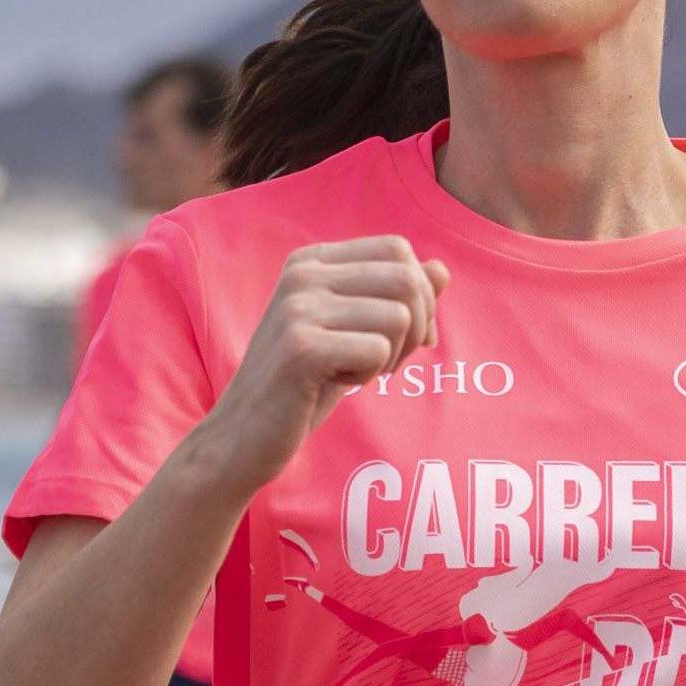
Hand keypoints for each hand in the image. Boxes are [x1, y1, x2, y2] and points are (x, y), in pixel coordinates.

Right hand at [191, 238, 451, 491]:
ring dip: (390, 356)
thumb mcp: (352, 332)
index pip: (398, 250)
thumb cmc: (303, 384)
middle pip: (407, 279)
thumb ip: (394, 297)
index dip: (419, 295)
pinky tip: (332, 383)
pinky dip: (368, 376)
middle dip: (414, 327)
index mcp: (311, 260)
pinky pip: (378, 351)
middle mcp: (302, 273)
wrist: (243, 435)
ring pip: (399, 317)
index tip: (403, 337)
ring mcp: (298, 308)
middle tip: (384, 361)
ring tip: (351, 371)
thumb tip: (442, 270)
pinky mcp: (301, 348)